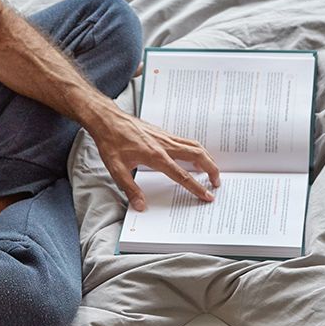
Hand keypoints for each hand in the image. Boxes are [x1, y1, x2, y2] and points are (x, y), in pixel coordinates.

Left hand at [90, 110, 220, 210]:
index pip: (182, 175)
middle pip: (197, 155)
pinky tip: (194, 157)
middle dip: (211, 169)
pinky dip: (196, 150)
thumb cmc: (111, 143)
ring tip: (211, 171)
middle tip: (217, 183)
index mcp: (155, 156)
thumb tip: (141, 205)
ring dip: (207, 158)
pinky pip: (186, 141)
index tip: (207, 196)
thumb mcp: (116, 169)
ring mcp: (165, 137)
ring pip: (194, 146)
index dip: (196, 187)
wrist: (108, 120)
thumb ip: (130, 188)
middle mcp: (165, 145)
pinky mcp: (163, 133)